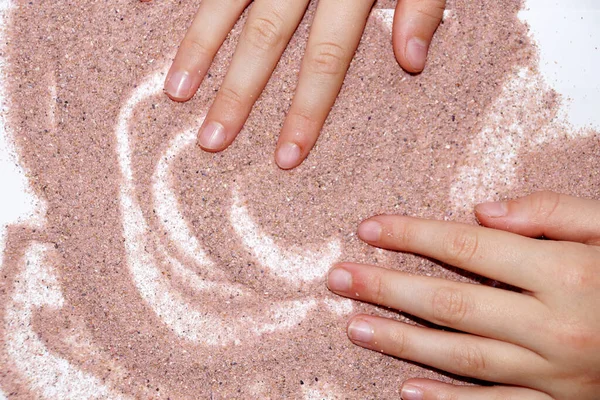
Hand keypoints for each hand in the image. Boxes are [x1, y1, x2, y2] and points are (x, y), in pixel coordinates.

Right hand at [164, 0, 445, 168]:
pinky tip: (145, 7)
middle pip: (266, 36)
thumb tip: (411, 61)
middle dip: (239, 92)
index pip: (328, 55)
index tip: (286, 157)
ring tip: (176, 92)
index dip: (306, 107)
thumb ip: (423, 0)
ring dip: (199, 46)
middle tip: (212, 143)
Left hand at [327, 191, 599, 398]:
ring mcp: (557, 374)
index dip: (413, 235)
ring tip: (354, 326)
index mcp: (566, 272)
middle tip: (338, 278)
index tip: (368, 228)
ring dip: (402, 343)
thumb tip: (482, 211)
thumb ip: (553, 212)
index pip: (468, 248)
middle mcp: (554, 325)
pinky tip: (406, 392)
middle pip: (452, 302)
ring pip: (462, 357)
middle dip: (388, 288)